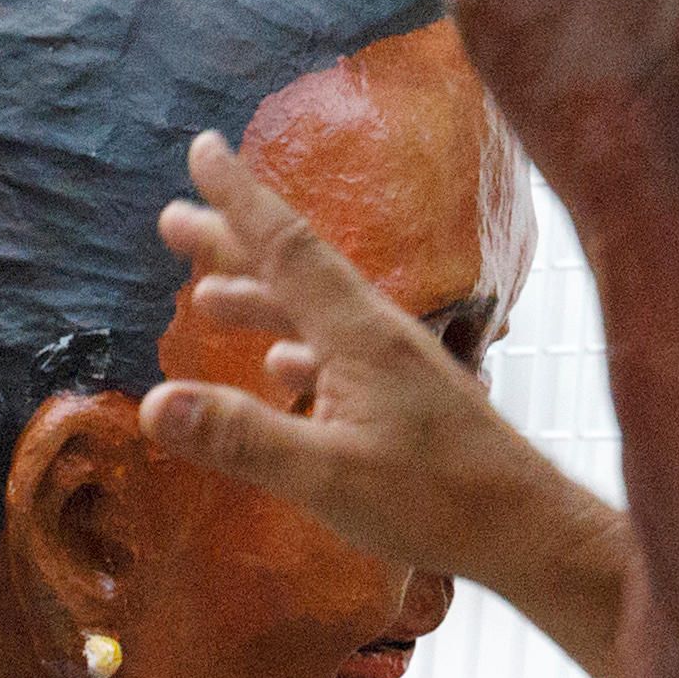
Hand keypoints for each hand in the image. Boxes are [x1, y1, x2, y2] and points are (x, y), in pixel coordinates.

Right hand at [148, 129, 623, 614]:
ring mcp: (390, 366)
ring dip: (254, 297)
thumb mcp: (325, 474)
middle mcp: (375, 334)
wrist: (526, 528)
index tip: (204, 149)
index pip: (287, 250)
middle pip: (293, 272)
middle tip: (172, 217)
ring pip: (309, 314)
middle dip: (231, 241)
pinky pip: (330, 355)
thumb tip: (152, 401)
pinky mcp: (399, 398)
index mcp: (359, 336)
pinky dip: (290, 348)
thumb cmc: (435, 501)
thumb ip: (240, 437)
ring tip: (205, 293)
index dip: (240, 200)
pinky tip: (274, 366)